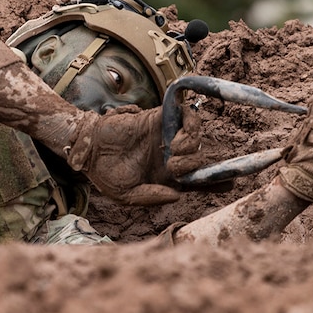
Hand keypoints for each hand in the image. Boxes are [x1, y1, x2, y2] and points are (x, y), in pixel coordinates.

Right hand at [66, 104, 201, 205]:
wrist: (88, 150)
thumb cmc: (105, 174)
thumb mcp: (127, 196)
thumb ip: (151, 197)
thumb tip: (178, 195)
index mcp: (166, 177)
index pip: (196, 179)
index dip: (214, 182)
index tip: (224, 185)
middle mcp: (170, 156)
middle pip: (199, 157)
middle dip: (192, 163)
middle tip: (171, 166)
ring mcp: (166, 136)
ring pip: (195, 136)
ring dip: (192, 144)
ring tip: (174, 150)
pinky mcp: (158, 118)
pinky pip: (184, 114)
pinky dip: (189, 123)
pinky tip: (176, 138)